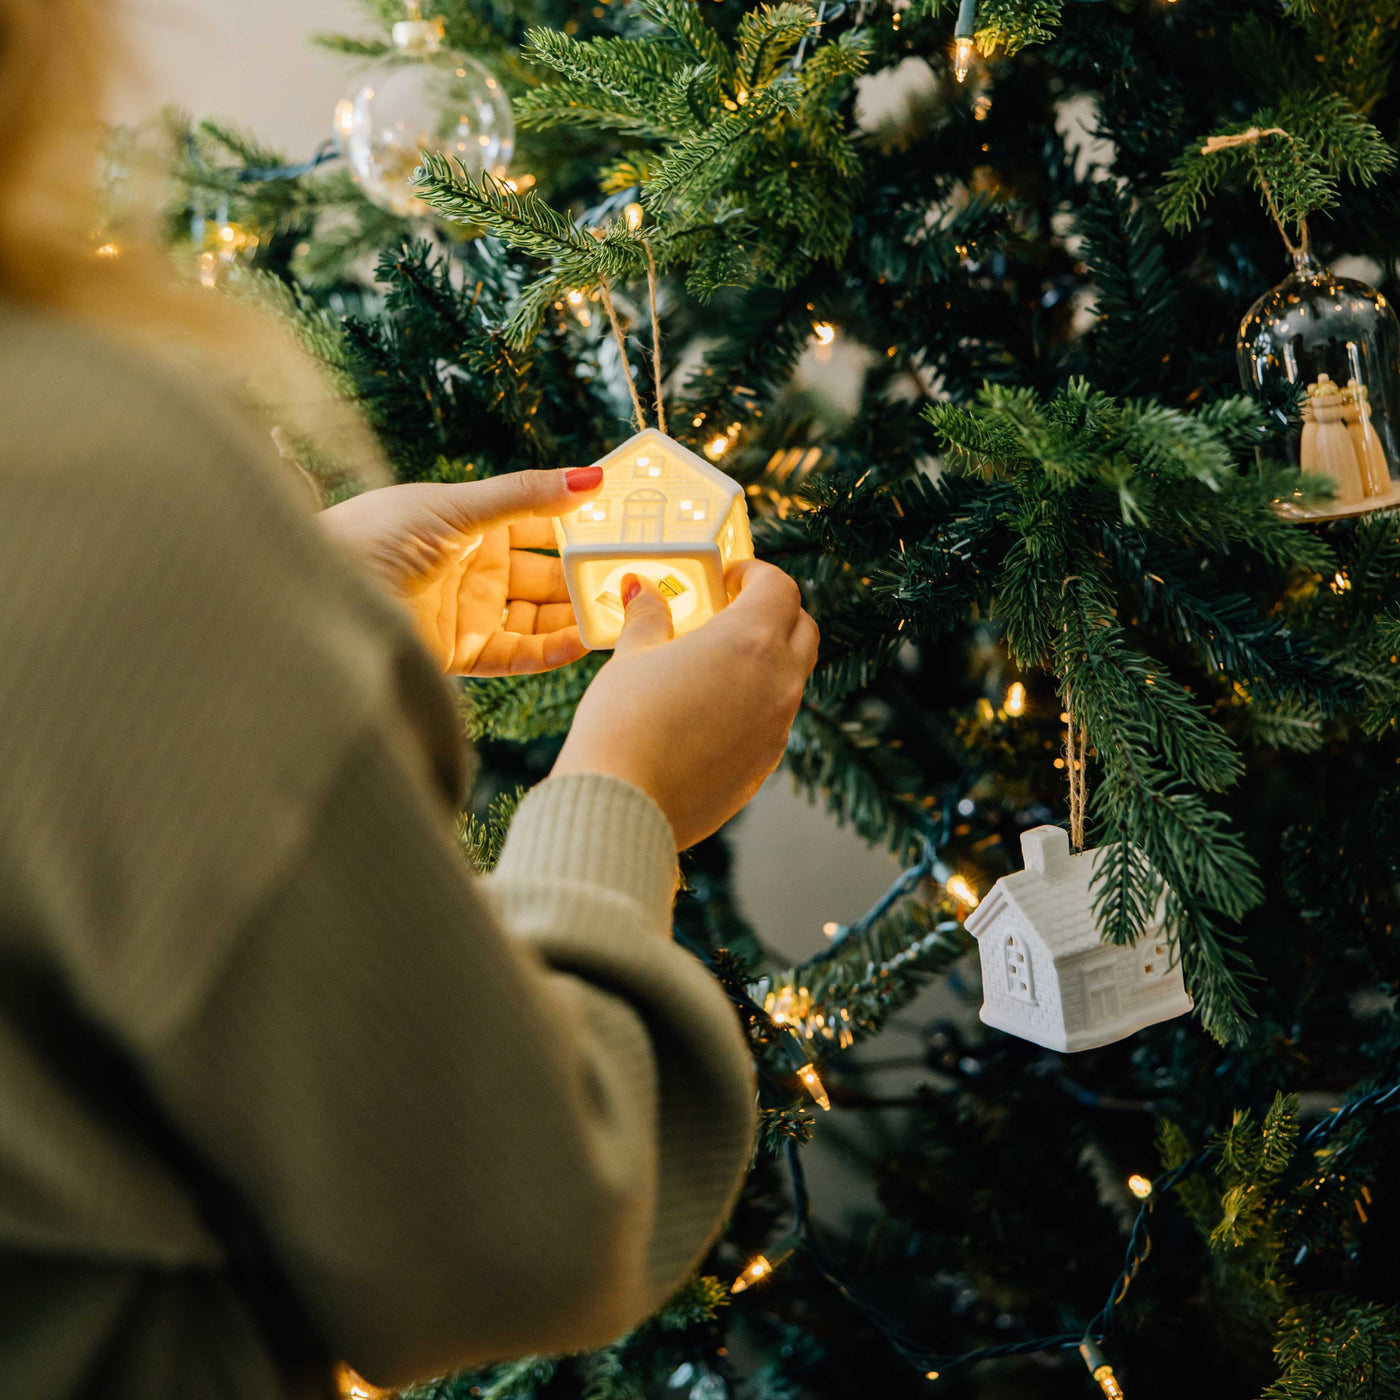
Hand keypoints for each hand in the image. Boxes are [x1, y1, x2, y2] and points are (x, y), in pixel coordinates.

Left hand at [319, 468, 603, 674]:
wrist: (320, 593)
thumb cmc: (376, 535)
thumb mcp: (457, 507)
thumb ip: (527, 495)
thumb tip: (592, 477)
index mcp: (470, 523)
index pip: (540, 525)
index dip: (579, 527)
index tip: (623, 528)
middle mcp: (474, 568)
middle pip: (545, 575)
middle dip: (585, 576)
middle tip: (634, 577)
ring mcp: (468, 611)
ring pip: (538, 616)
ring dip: (575, 615)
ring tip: (618, 612)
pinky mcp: (460, 652)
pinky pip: (518, 653)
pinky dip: (550, 650)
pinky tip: (581, 640)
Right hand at [552, 560, 819, 848]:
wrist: (625, 805)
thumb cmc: (624, 722)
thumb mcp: (632, 657)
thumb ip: (648, 617)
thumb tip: (643, 590)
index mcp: (751, 641)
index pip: (780, 587)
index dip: (755, 574)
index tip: (728, 579)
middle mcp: (779, 681)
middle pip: (801, 628)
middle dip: (774, 612)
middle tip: (730, 611)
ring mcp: (778, 727)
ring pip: (792, 677)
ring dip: (766, 660)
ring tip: (715, 663)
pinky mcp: (766, 764)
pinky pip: (773, 719)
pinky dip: (755, 703)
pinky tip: (709, 711)